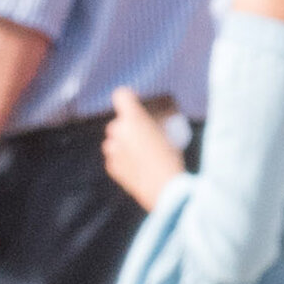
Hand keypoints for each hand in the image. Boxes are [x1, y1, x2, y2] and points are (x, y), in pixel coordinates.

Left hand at [102, 89, 182, 212]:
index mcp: (134, 118)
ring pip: (114, 141)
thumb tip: (154, 121)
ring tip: (143, 155)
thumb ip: (156, 123)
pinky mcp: (111, 166)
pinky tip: (139, 168)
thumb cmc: (171, 158)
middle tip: (146, 137)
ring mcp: (112, 149)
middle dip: (129, 128)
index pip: (121, 95)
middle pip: (118, 122)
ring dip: (124, 144)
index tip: (137, 106)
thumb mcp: (171, 134)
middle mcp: (118, 130)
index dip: (129, 99)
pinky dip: (124, 161)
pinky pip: (115, 158)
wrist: (164, 188)